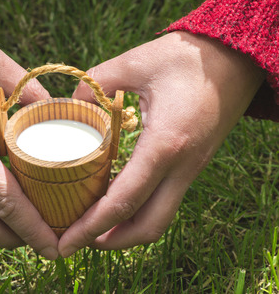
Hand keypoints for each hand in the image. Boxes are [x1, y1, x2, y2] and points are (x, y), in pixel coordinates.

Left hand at [59, 31, 264, 256]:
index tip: (65, 243)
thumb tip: (69, 106)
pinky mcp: (191, 166)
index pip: (124, 201)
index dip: (91, 227)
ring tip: (91, 227)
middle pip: (147, 226)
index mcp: (164, 144)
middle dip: (109, 241)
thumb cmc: (187, 58)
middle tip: (75, 240)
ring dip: (124, 231)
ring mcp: (190, 170)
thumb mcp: (134, 62)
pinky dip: (137, 212)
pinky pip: (164, 201)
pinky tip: (114, 202)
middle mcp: (181, 167)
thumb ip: (96, 84)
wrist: (236, 59)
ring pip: (158, 219)